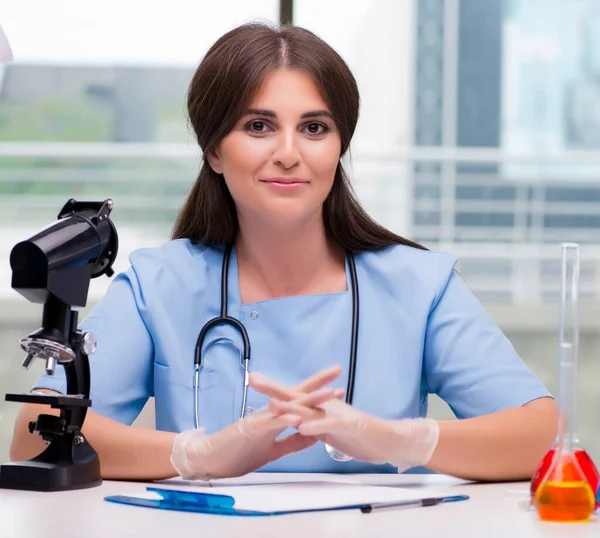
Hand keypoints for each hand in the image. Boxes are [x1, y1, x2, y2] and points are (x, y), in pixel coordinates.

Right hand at [170, 365, 343, 479]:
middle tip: (338, 370)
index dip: (318, 393)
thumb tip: (313, 436)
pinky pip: (271, 424)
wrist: (210, 459)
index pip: (300, 401)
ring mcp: (261, 419)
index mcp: (275, 418)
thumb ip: (292, 442)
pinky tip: (298, 417)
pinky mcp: (251, 430)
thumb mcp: (272, 450)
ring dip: (309, 399)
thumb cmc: (238, 453)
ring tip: (328, 392)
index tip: (338, 386)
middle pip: (297, 395)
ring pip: (288, 406)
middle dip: (319, 384)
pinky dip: (285, 420)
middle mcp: (270, 413)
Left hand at [253, 376, 439, 472]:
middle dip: (273, 389)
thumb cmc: (358, 435)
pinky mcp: (346, 427)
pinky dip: (315, 426)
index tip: (253, 380)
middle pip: (295, 396)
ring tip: (271, 403)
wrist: (386, 440)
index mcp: (319, 408)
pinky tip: (303, 427)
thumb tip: (298, 424)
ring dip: (290, 407)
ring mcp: (334, 416)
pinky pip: (328, 426)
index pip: (292, 396)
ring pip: (309, 409)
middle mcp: (324, 407)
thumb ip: (314, 426)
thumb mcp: (329, 431)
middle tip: (254, 379)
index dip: (272, 388)